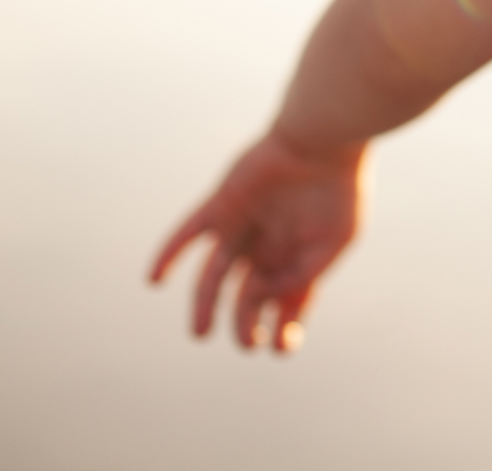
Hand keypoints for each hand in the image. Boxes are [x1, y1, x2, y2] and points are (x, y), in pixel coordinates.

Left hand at [149, 131, 365, 354]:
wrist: (323, 142)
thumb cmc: (338, 192)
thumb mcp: (333, 244)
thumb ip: (298, 278)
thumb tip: (259, 300)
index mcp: (298, 257)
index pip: (286, 304)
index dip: (283, 330)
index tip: (278, 349)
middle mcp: (267, 246)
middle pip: (247, 296)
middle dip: (245, 324)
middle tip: (245, 343)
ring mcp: (241, 228)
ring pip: (214, 275)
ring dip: (204, 306)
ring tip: (200, 334)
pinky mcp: (220, 206)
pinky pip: (186, 233)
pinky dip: (168, 254)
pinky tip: (153, 280)